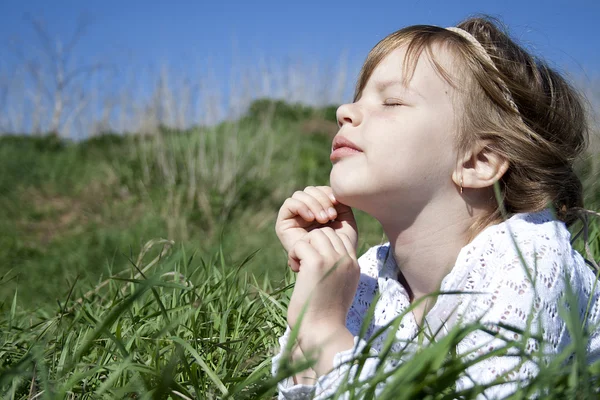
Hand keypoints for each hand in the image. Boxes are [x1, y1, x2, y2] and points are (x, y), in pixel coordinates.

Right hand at [275, 186, 357, 269]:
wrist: (328, 268)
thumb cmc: (339, 249)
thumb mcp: (346, 225)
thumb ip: (343, 206)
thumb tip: (336, 191)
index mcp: (319, 209)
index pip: (321, 190)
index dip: (329, 193)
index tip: (338, 204)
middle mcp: (306, 211)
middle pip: (311, 190)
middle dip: (322, 199)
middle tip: (331, 216)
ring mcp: (294, 217)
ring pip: (301, 194)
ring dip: (314, 204)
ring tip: (324, 219)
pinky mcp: (283, 223)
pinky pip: (289, 203)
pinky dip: (302, 206)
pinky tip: (311, 218)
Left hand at [286, 227, 359, 344]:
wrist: (323, 332)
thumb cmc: (326, 316)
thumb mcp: (340, 288)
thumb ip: (337, 270)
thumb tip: (323, 254)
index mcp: (354, 265)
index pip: (341, 237)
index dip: (324, 244)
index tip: (314, 262)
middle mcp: (347, 260)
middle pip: (327, 232)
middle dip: (311, 243)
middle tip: (304, 263)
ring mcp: (333, 260)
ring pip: (314, 234)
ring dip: (302, 247)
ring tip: (299, 266)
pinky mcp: (316, 263)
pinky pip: (301, 244)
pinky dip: (293, 254)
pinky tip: (294, 269)